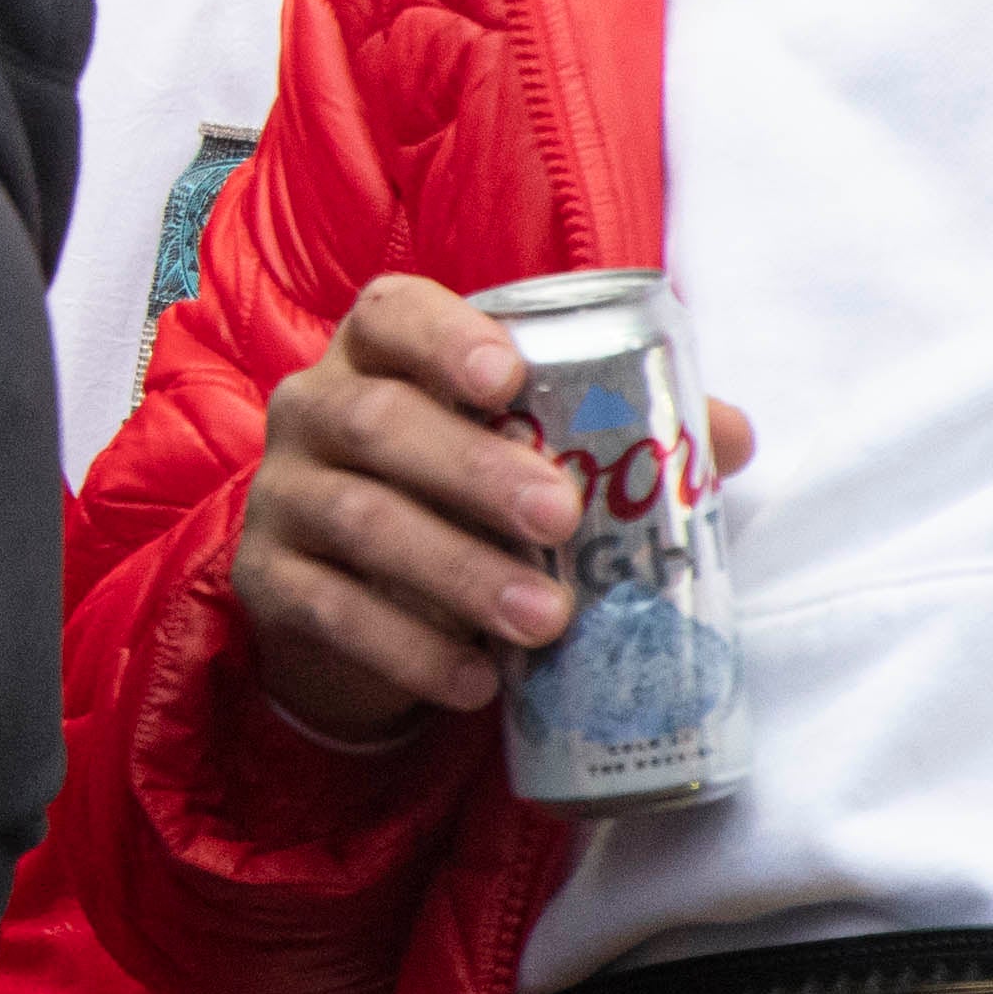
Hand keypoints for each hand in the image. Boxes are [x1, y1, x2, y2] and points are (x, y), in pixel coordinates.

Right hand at [227, 279, 754, 745]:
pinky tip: (477, 679)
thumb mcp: (521, 450)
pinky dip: (409, 649)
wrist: (349, 592)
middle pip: (377, 422)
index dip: (446, 337)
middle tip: (560, 518)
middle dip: (473, 469)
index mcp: (378, 353)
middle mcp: (314, 409)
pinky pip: (330, 610)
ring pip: (359, 520)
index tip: (509, 376)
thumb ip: (616, 432)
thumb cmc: (455, 494)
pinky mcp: (266, 580)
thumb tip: (726, 437)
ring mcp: (282, 495)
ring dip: (458, 572)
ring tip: (545, 621)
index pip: (392, 314)